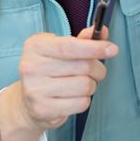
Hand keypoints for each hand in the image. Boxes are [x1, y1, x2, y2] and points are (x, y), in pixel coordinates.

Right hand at [0, 26, 113, 140]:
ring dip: (91, 85)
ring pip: (84, 85)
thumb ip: (81, 40)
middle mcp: (31, 67)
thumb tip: (102, 31)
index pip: (69, 46)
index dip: (94, 47)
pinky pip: (81, 103)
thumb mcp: (60, 48)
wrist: (26, 101)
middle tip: (96, 71)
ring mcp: (35, 90)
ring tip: (83, 84)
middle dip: (98, 69)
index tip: (112, 49)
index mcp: (35, 47)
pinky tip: (74, 97)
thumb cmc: (49, 70)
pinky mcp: (43, 110)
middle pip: (82, 66)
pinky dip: (84, 100)